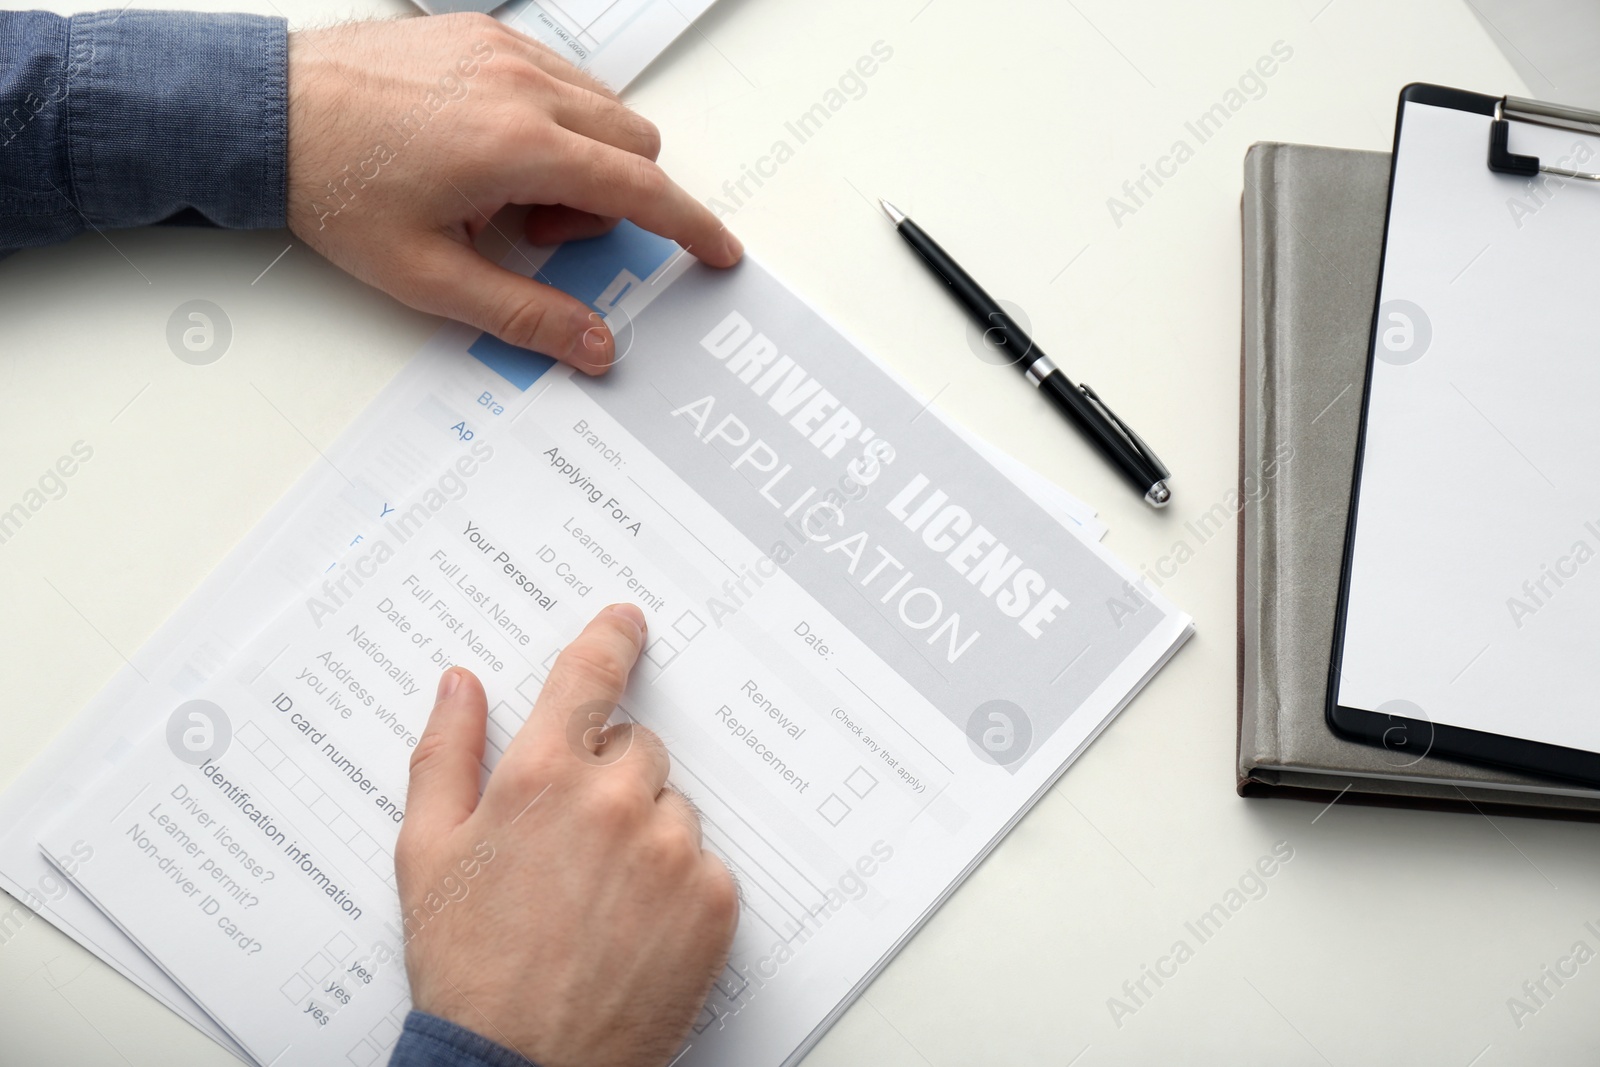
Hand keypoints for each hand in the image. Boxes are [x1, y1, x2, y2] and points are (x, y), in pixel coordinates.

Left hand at [285, 15, 740, 373]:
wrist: (264, 112)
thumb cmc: (334, 187)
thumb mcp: (428, 278)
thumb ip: (524, 314)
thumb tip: (595, 345)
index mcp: (519, 147)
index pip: (642, 189)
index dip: (692, 227)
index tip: (718, 251)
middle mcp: (524, 86)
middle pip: (636, 144)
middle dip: (615, 200)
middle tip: (537, 232)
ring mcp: (505, 51)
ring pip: (603, 109)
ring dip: (584, 159)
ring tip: (503, 191)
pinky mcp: (484, 33)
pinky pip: (562, 77)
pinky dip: (555, 120)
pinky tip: (491, 149)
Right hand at [396, 603, 738, 1066]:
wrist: (518, 1066)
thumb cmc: (467, 966)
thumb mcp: (425, 854)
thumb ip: (446, 753)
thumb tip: (461, 684)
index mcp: (541, 776)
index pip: (589, 677)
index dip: (611, 640)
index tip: (627, 623)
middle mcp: (614, 801)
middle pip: (639, 748)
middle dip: (611, 778)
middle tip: (572, 844)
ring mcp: (672, 850)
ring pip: (674, 807)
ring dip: (647, 833)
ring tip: (598, 899)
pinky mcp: (713, 900)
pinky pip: (705, 863)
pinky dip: (678, 885)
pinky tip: (634, 926)